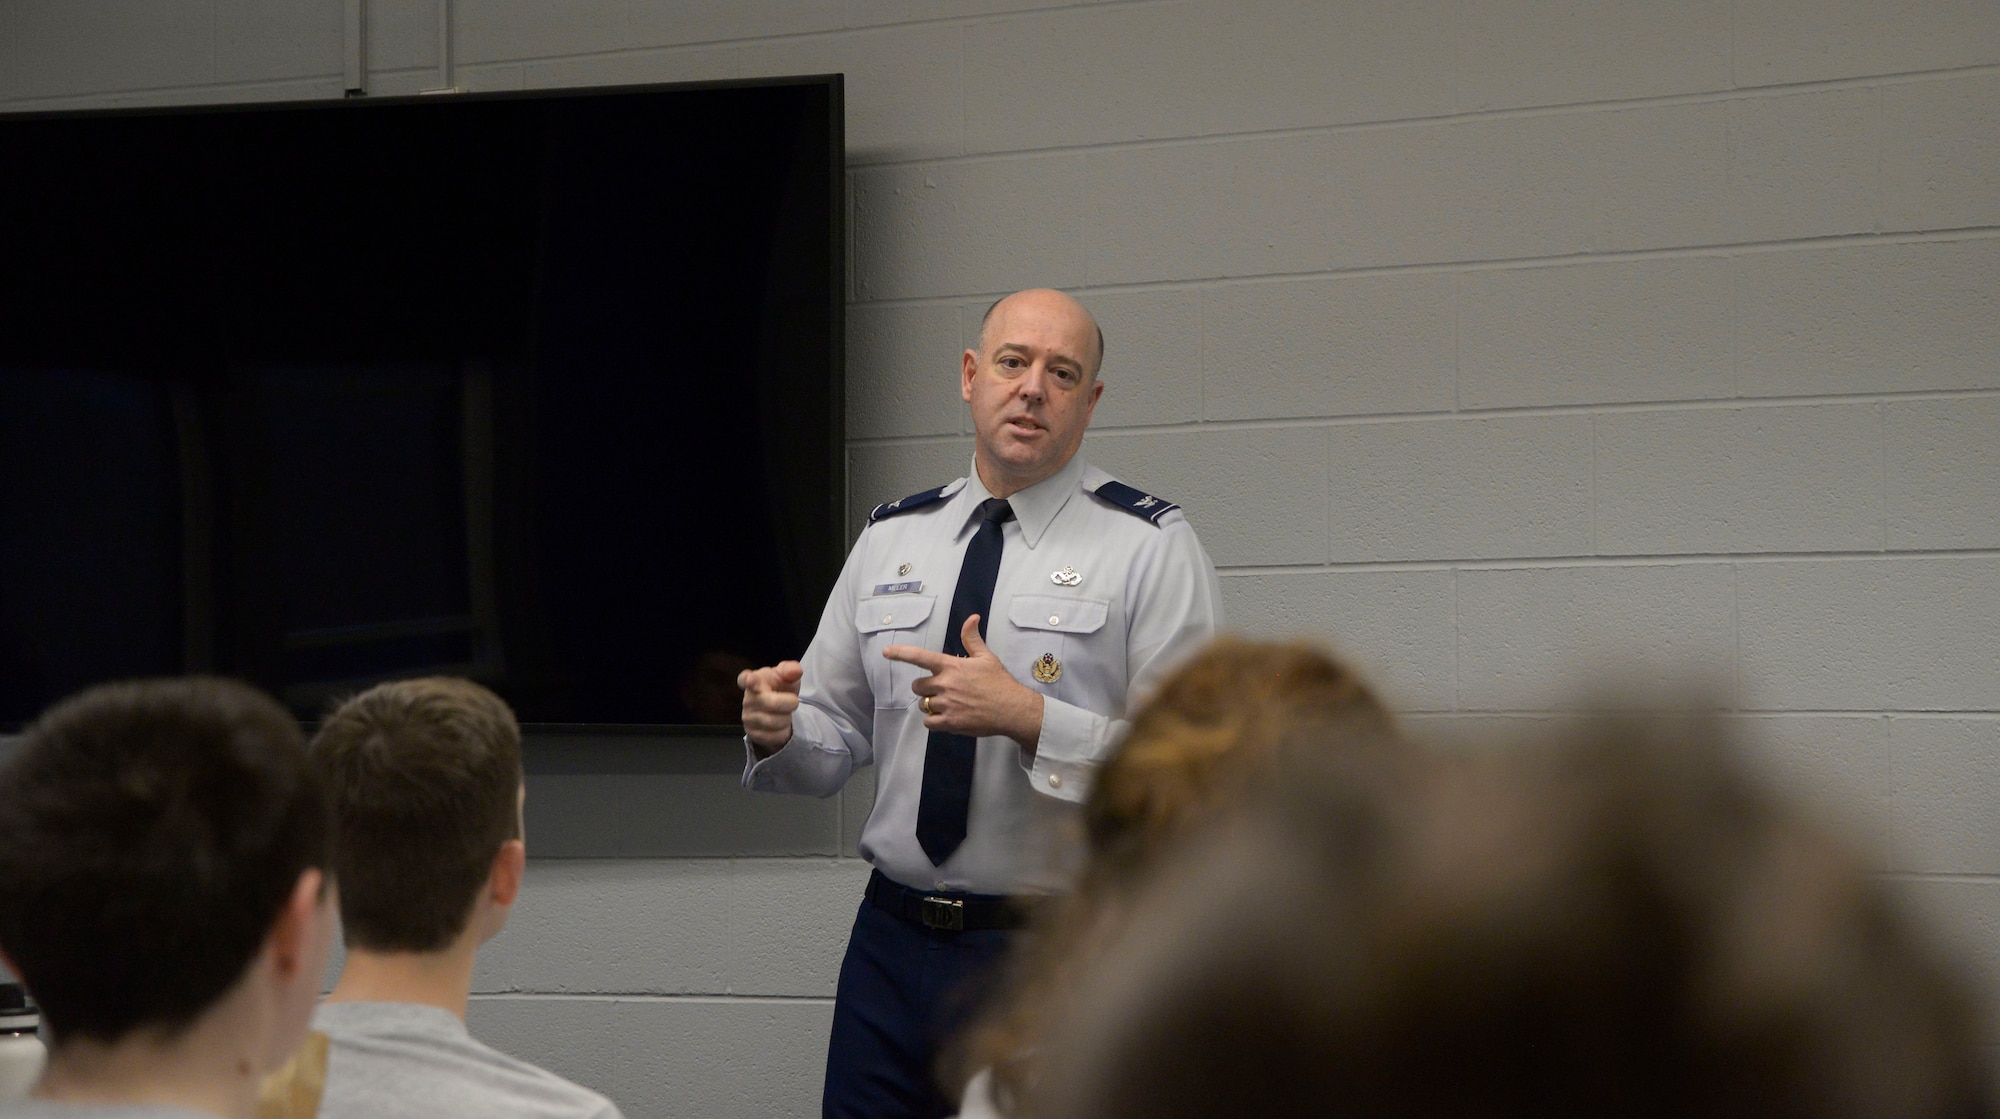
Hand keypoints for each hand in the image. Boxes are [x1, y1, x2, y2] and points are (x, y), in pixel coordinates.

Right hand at [738, 661, 801, 757]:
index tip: (750, 679)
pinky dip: (783, 732)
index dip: (747, 679)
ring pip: (774, 722)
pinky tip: (780, 725)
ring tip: (784, 713)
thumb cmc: (780, 688)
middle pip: (771, 703)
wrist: (778, 710)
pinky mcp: (751, 733)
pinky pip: (773, 736)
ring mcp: (748, 717)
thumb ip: (791, 670)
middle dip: (789, 703)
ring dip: (787, 718)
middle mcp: (747, 699)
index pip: (745, 679)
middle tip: (794, 701)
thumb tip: (796, 671)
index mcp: (754, 680)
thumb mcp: (788, 677)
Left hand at [883, 615, 1043, 751]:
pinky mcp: (949, 723)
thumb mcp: (987, 657)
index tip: (886, 652)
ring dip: (930, 705)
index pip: (920, 657)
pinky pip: (928, 722)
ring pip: (923, 704)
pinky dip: (934, 721)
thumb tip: (972, 617)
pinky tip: (946, 718)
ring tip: (948, 704)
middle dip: (925, 688)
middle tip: (941, 689)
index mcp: (951, 666)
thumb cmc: (999, 682)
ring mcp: (946, 704)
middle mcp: (945, 684)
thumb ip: (972, 638)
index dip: (901, 653)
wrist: (1012, 709)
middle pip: (917, 686)